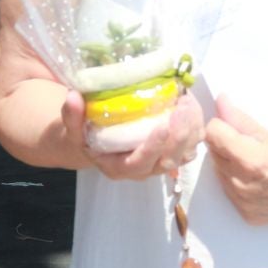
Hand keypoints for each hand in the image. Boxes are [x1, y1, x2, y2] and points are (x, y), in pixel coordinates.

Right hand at [81, 90, 204, 181]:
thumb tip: (73, 97)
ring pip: (184, 154)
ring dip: (191, 130)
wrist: (96, 141)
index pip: (139, 163)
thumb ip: (72, 116)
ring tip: (189, 103)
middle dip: (179, 136)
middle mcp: (142, 169)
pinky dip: (196, 127)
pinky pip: (190, 145)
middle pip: (167, 161)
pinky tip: (192, 104)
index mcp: (118, 167)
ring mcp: (160, 162)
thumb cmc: (85, 135)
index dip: (153, 147)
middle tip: (182, 108)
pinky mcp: (172, 152)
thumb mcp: (72, 128)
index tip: (163, 125)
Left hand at [203, 96, 267, 224]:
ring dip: (229, 163)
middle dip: (226, 143)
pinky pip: (230, 193)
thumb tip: (221, 103)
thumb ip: (242, 120)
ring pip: (220, 173)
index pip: (213, 134)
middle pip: (214, 153)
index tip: (233, 124)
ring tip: (255, 161)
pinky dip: (238, 182)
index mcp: (248, 161)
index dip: (222, 125)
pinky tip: (258, 178)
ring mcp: (243, 203)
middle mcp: (241, 185)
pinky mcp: (247, 215)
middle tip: (248, 142)